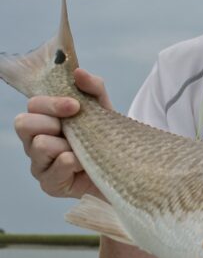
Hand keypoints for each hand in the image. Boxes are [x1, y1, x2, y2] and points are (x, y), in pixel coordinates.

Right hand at [14, 68, 111, 198]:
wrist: (123, 169)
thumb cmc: (106, 138)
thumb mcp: (103, 110)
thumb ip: (93, 88)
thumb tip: (78, 72)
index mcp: (43, 121)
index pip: (32, 105)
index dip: (52, 103)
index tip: (75, 106)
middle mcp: (35, 142)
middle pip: (24, 123)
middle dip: (54, 122)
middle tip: (75, 130)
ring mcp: (40, 165)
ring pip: (40, 145)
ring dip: (66, 145)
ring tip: (81, 150)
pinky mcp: (50, 185)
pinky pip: (55, 168)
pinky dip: (73, 163)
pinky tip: (83, 165)